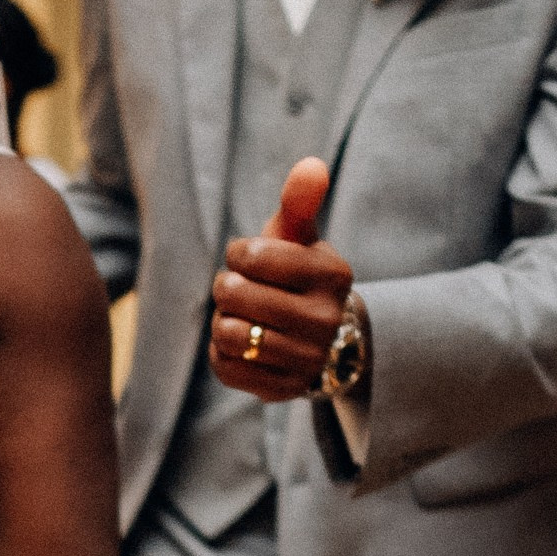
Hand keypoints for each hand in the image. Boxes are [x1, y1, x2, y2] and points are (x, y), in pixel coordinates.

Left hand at [209, 158, 358, 401]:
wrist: (320, 339)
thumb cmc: (298, 275)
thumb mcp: (300, 237)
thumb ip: (300, 201)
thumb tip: (311, 165)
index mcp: (333, 275)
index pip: (255, 255)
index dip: (239, 253)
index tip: (248, 257)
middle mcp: (327, 320)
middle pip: (236, 294)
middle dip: (226, 286)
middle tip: (239, 288)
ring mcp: (307, 361)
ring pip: (228, 334)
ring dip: (223, 321)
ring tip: (243, 316)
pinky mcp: (282, 390)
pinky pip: (225, 368)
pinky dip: (223, 352)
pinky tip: (243, 344)